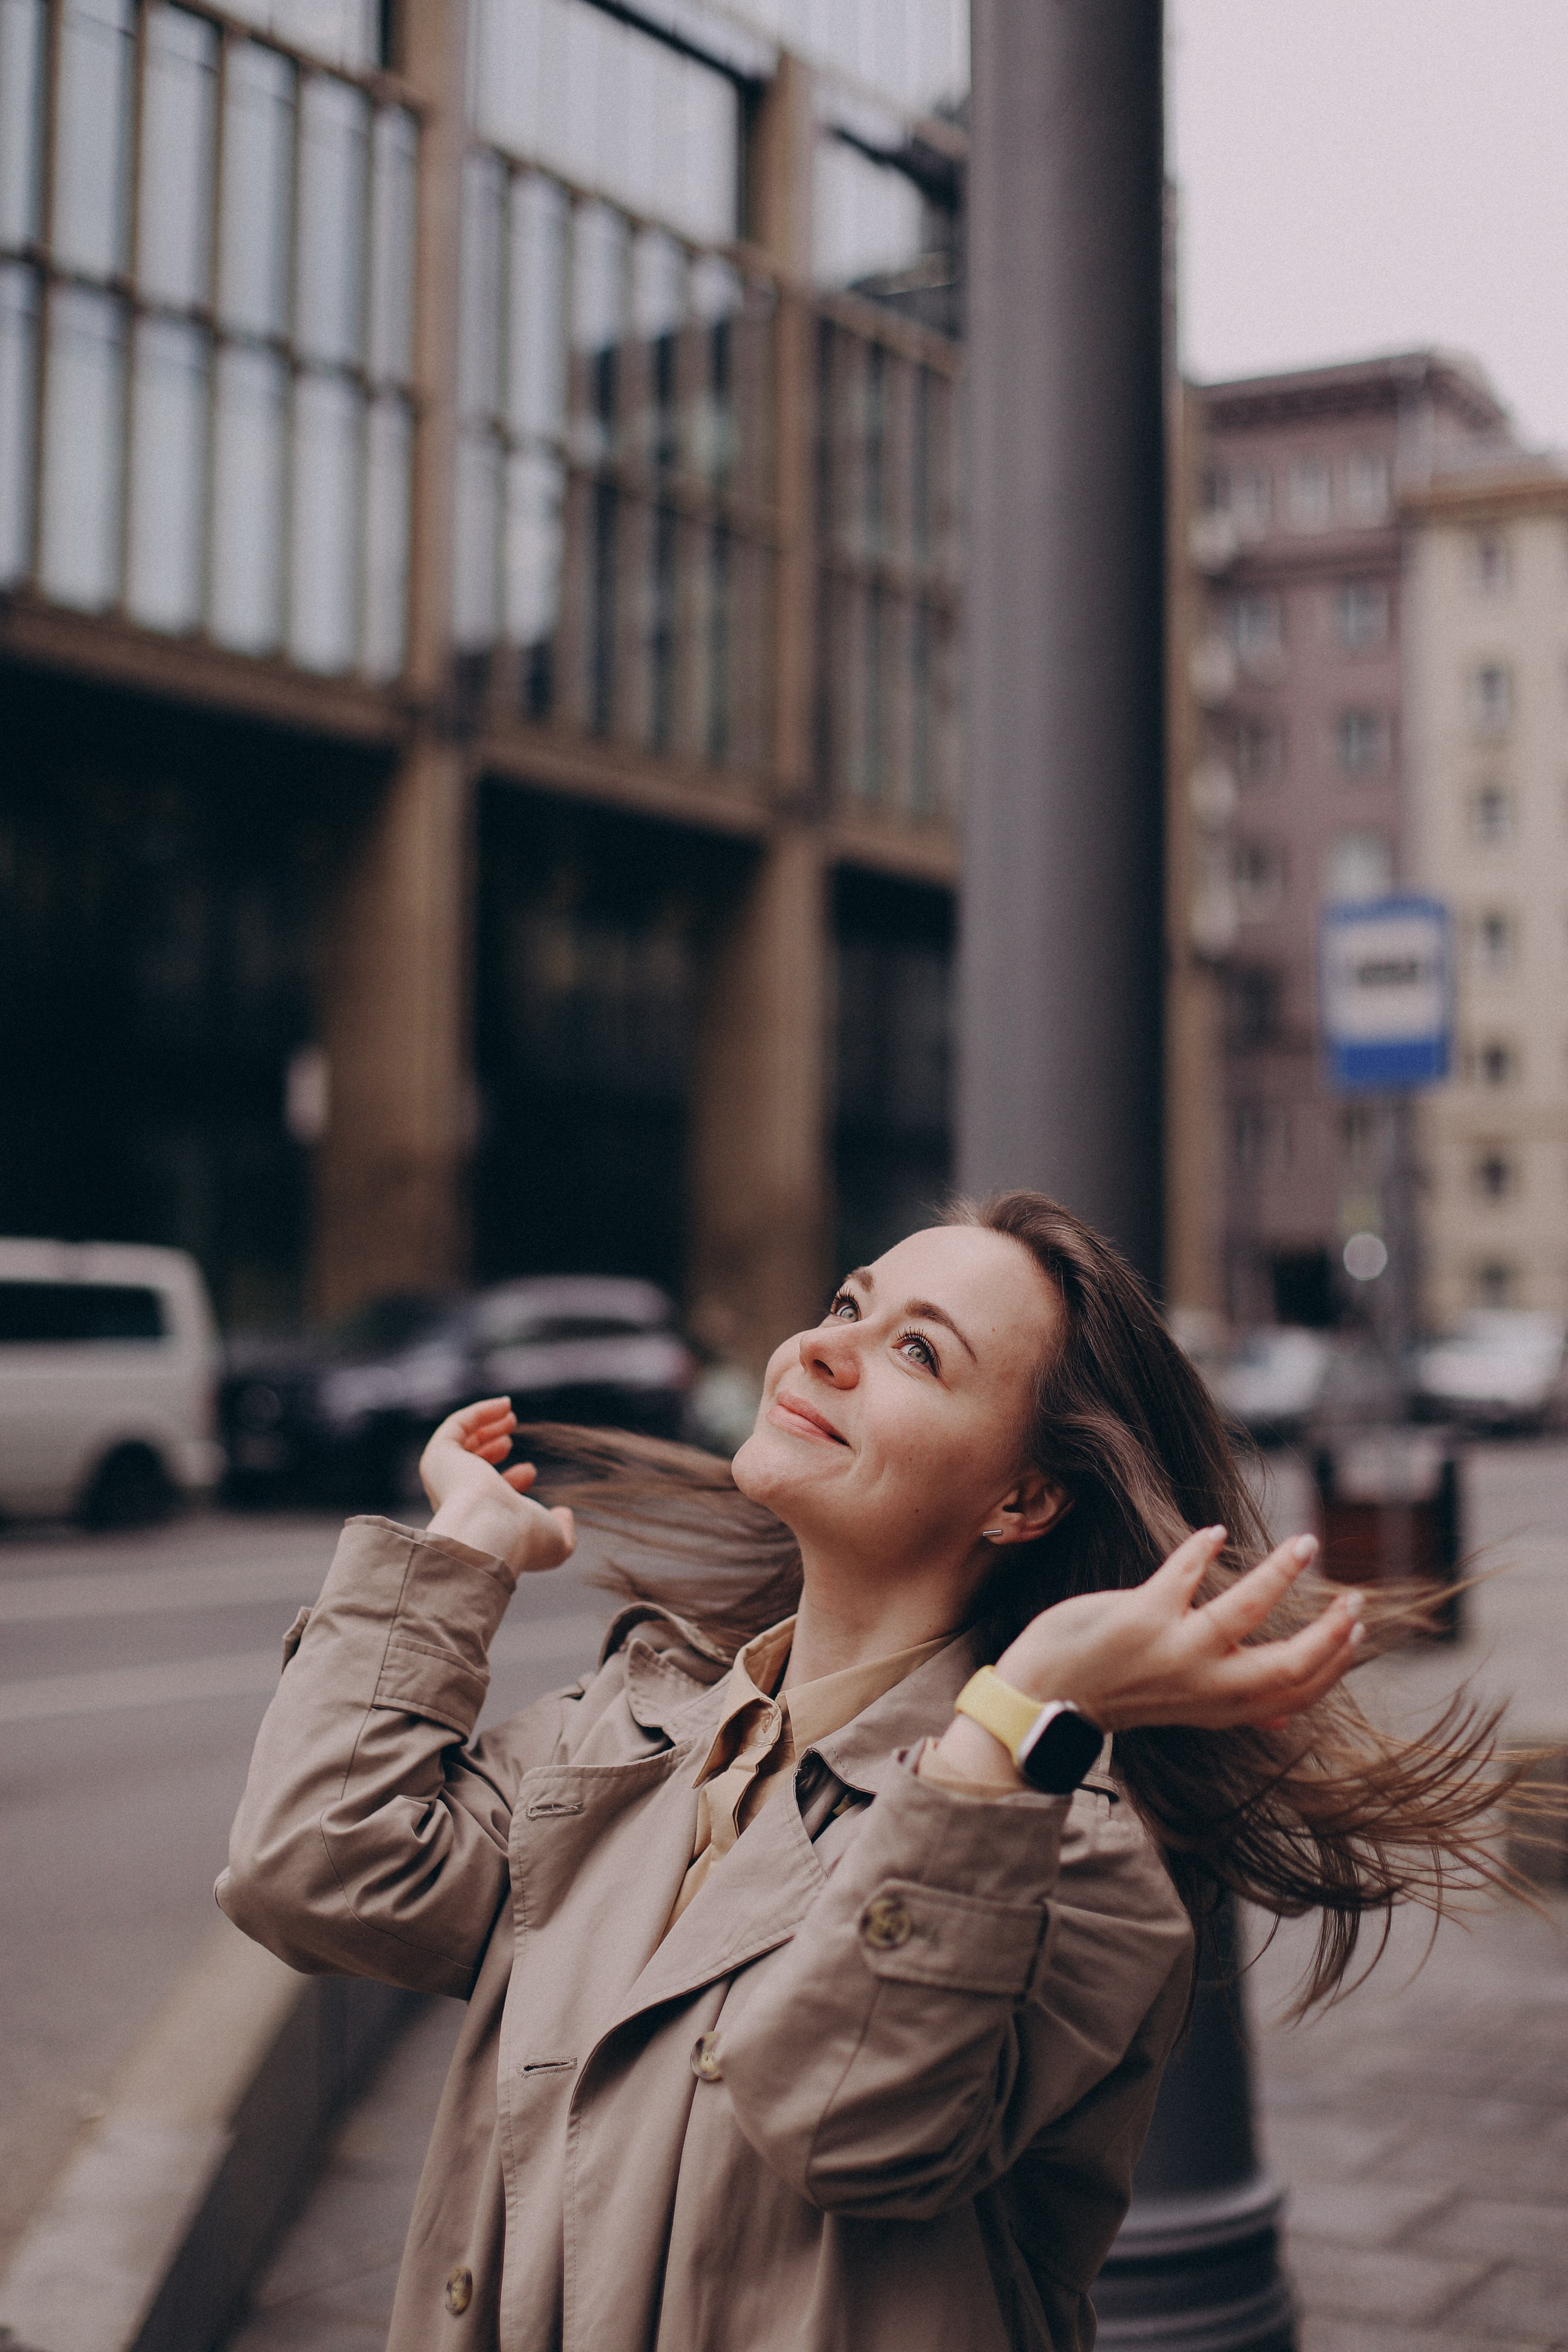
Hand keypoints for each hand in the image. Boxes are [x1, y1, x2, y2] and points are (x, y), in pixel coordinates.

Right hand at [419, 1398, 574, 1578]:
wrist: (492, 1532)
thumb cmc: (523, 1539)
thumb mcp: (555, 1541)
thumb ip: (563, 1529)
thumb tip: (565, 1513)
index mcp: (476, 1522)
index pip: (487, 1498)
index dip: (511, 1481)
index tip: (530, 1471)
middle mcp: (455, 1500)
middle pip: (470, 1467)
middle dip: (490, 1449)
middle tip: (512, 1438)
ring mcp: (445, 1476)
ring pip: (461, 1443)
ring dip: (486, 1426)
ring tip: (511, 1416)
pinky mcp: (440, 1454)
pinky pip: (457, 1425)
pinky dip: (481, 1412)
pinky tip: (505, 1405)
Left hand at [994, 1525, 1361, 1734]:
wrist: (1043, 1698)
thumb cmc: (1120, 1690)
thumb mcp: (1185, 1708)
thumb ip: (1232, 1706)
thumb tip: (1282, 1718)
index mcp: (1220, 1705)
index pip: (1296, 1693)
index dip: (1335, 1663)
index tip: (1356, 1629)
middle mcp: (1204, 1684)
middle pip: (1288, 1664)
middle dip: (1329, 1631)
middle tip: (1353, 1596)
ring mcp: (1173, 1651)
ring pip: (1245, 1611)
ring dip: (1279, 1573)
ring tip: (1305, 1544)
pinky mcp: (1140, 1617)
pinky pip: (1182, 1573)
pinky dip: (1201, 1548)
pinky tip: (1216, 1533)